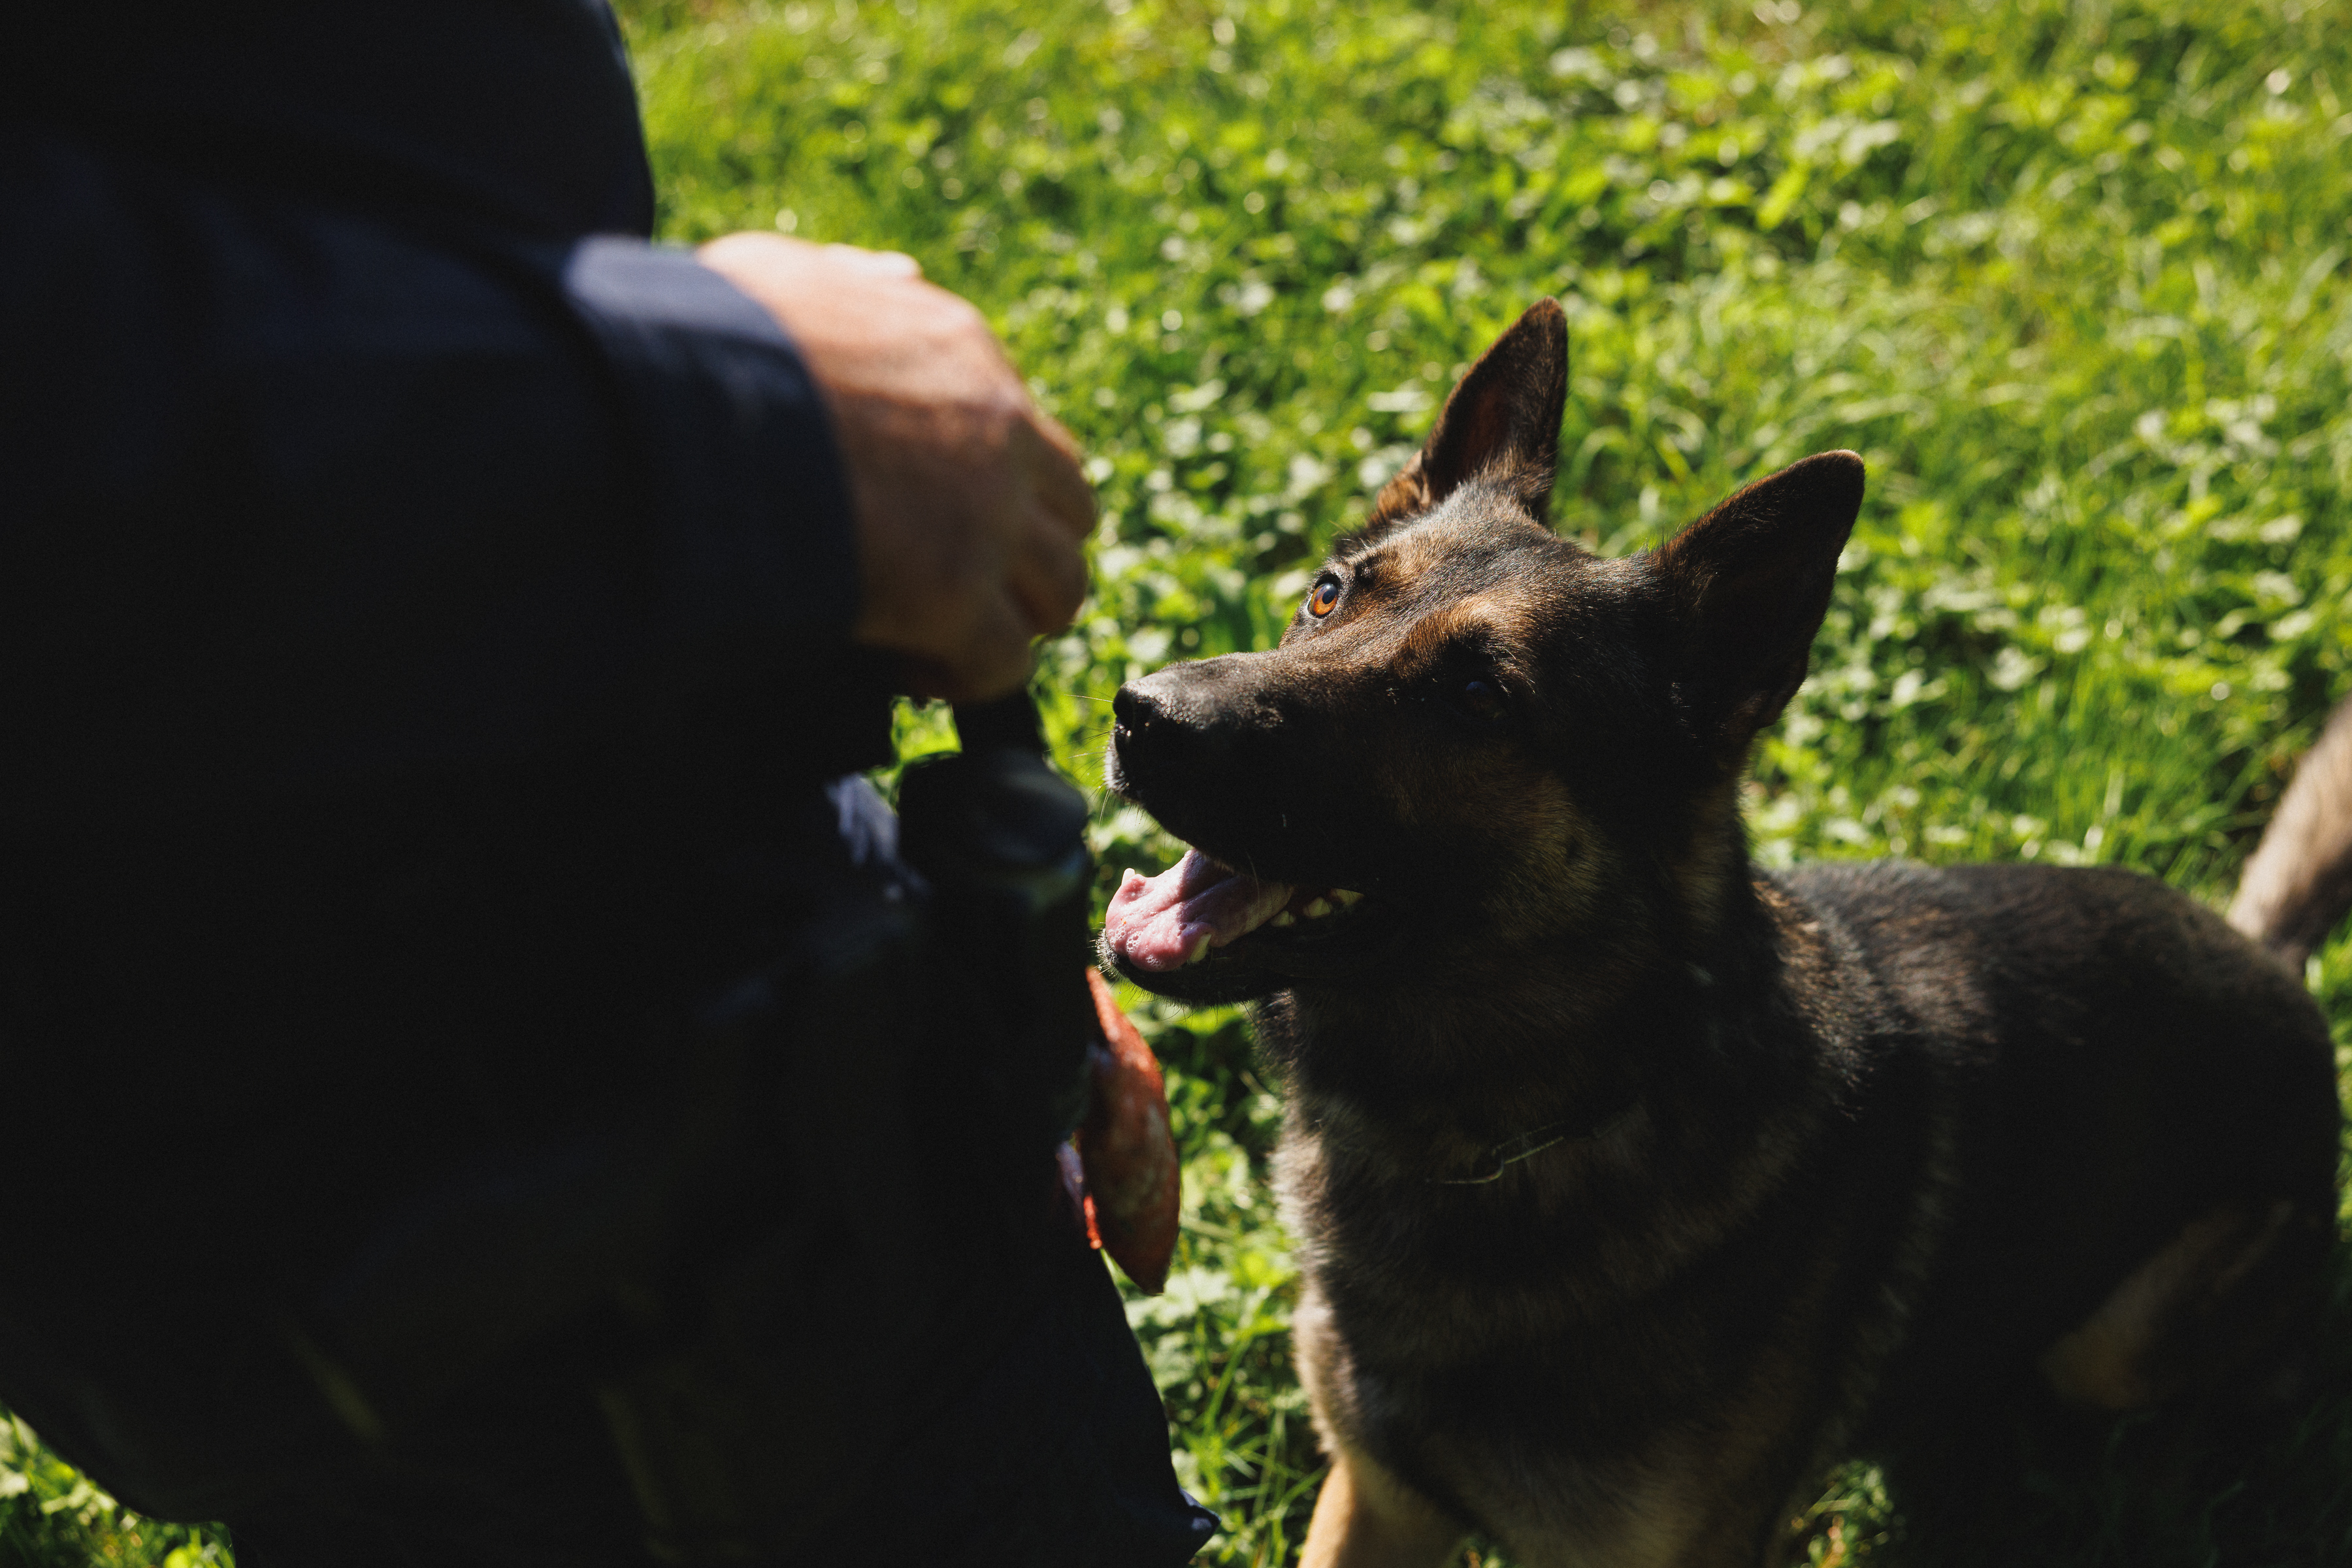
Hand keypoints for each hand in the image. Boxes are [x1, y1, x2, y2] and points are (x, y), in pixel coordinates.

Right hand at [697, 233, 1095, 701]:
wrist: (679, 409)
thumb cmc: (705, 341)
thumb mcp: (779, 273)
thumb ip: (848, 280)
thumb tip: (899, 280)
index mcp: (960, 348)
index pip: (1023, 427)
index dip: (991, 485)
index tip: (933, 518)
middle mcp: (997, 430)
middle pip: (1069, 509)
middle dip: (1029, 553)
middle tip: (966, 586)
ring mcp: (986, 516)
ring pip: (1062, 588)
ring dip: (1014, 620)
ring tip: (949, 639)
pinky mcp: (955, 595)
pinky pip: (1005, 662)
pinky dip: (970, 678)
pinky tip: (917, 674)